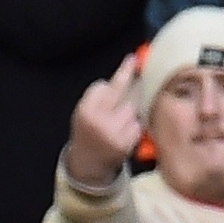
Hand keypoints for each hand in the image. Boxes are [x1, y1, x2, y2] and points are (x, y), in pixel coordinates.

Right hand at [63, 56, 142, 190]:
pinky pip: (138, 124)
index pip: (106, 85)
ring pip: (133, 109)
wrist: (87, 164)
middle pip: (124, 93)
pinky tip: (124, 133)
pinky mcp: (126, 143)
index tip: (132, 58)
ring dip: (131, 112)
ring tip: (118, 122)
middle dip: (130, 87)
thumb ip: (103, 92)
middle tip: (138, 73)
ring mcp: (113, 133)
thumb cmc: (88, 131)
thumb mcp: (86, 110)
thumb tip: (132, 63)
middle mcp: (98, 121)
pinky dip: (134, 127)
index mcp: (85, 111)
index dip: (119, 75)